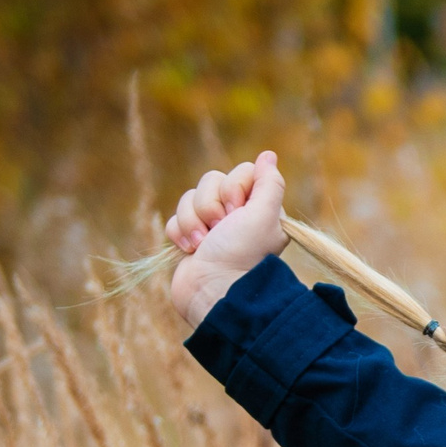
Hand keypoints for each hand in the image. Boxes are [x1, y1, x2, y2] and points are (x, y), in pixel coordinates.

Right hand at [166, 151, 288, 327]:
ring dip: (194, 221)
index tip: (238, 213)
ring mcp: (212, 227)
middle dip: (210, 205)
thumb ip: (269, 183)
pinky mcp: (190, 239)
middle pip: (211, 181)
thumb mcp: (264, 215)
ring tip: (204, 245)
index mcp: (260, 208)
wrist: (213, 291)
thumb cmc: (241, 255)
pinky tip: (192, 251)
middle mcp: (237, 216)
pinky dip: (181, 233)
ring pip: (190, 198)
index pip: (240, 172)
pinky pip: (176, 218)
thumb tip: (268, 155)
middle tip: (221, 229)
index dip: (233, 189)